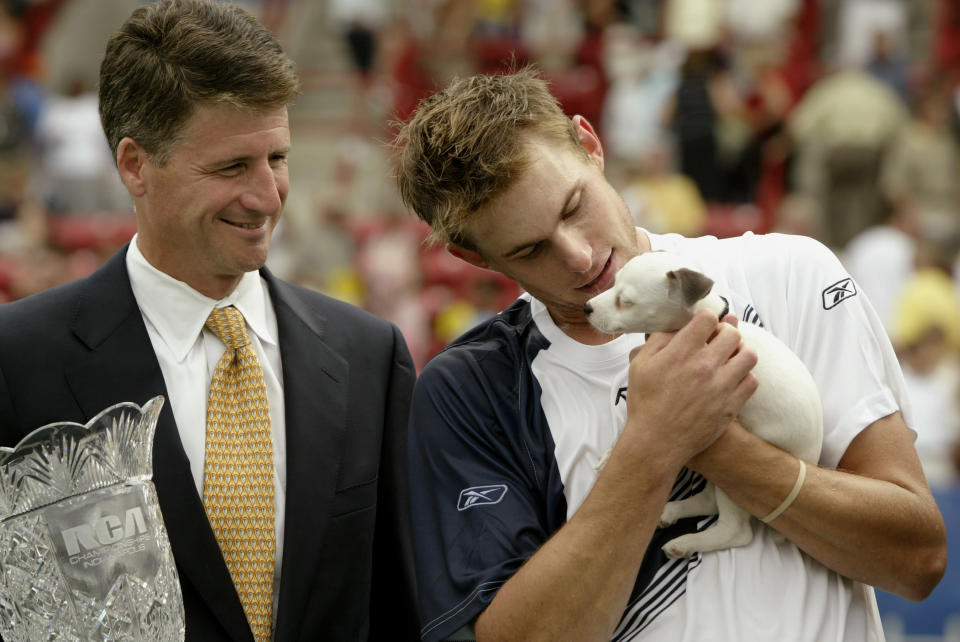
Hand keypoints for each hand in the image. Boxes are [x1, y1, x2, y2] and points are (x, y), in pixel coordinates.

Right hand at [620, 310, 757, 469]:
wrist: (656, 442)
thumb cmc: (645, 403)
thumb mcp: (640, 365)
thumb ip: (658, 340)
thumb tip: (677, 328)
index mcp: (681, 352)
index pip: (708, 318)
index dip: (706, 318)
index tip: (703, 326)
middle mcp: (704, 366)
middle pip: (732, 333)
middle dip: (725, 333)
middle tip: (716, 341)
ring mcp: (721, 386)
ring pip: (748, 355)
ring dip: (740, 352)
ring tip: (729, 358)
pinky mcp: (731, 405)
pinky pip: (751, 381)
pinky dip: (744, 377)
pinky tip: (731, 380)